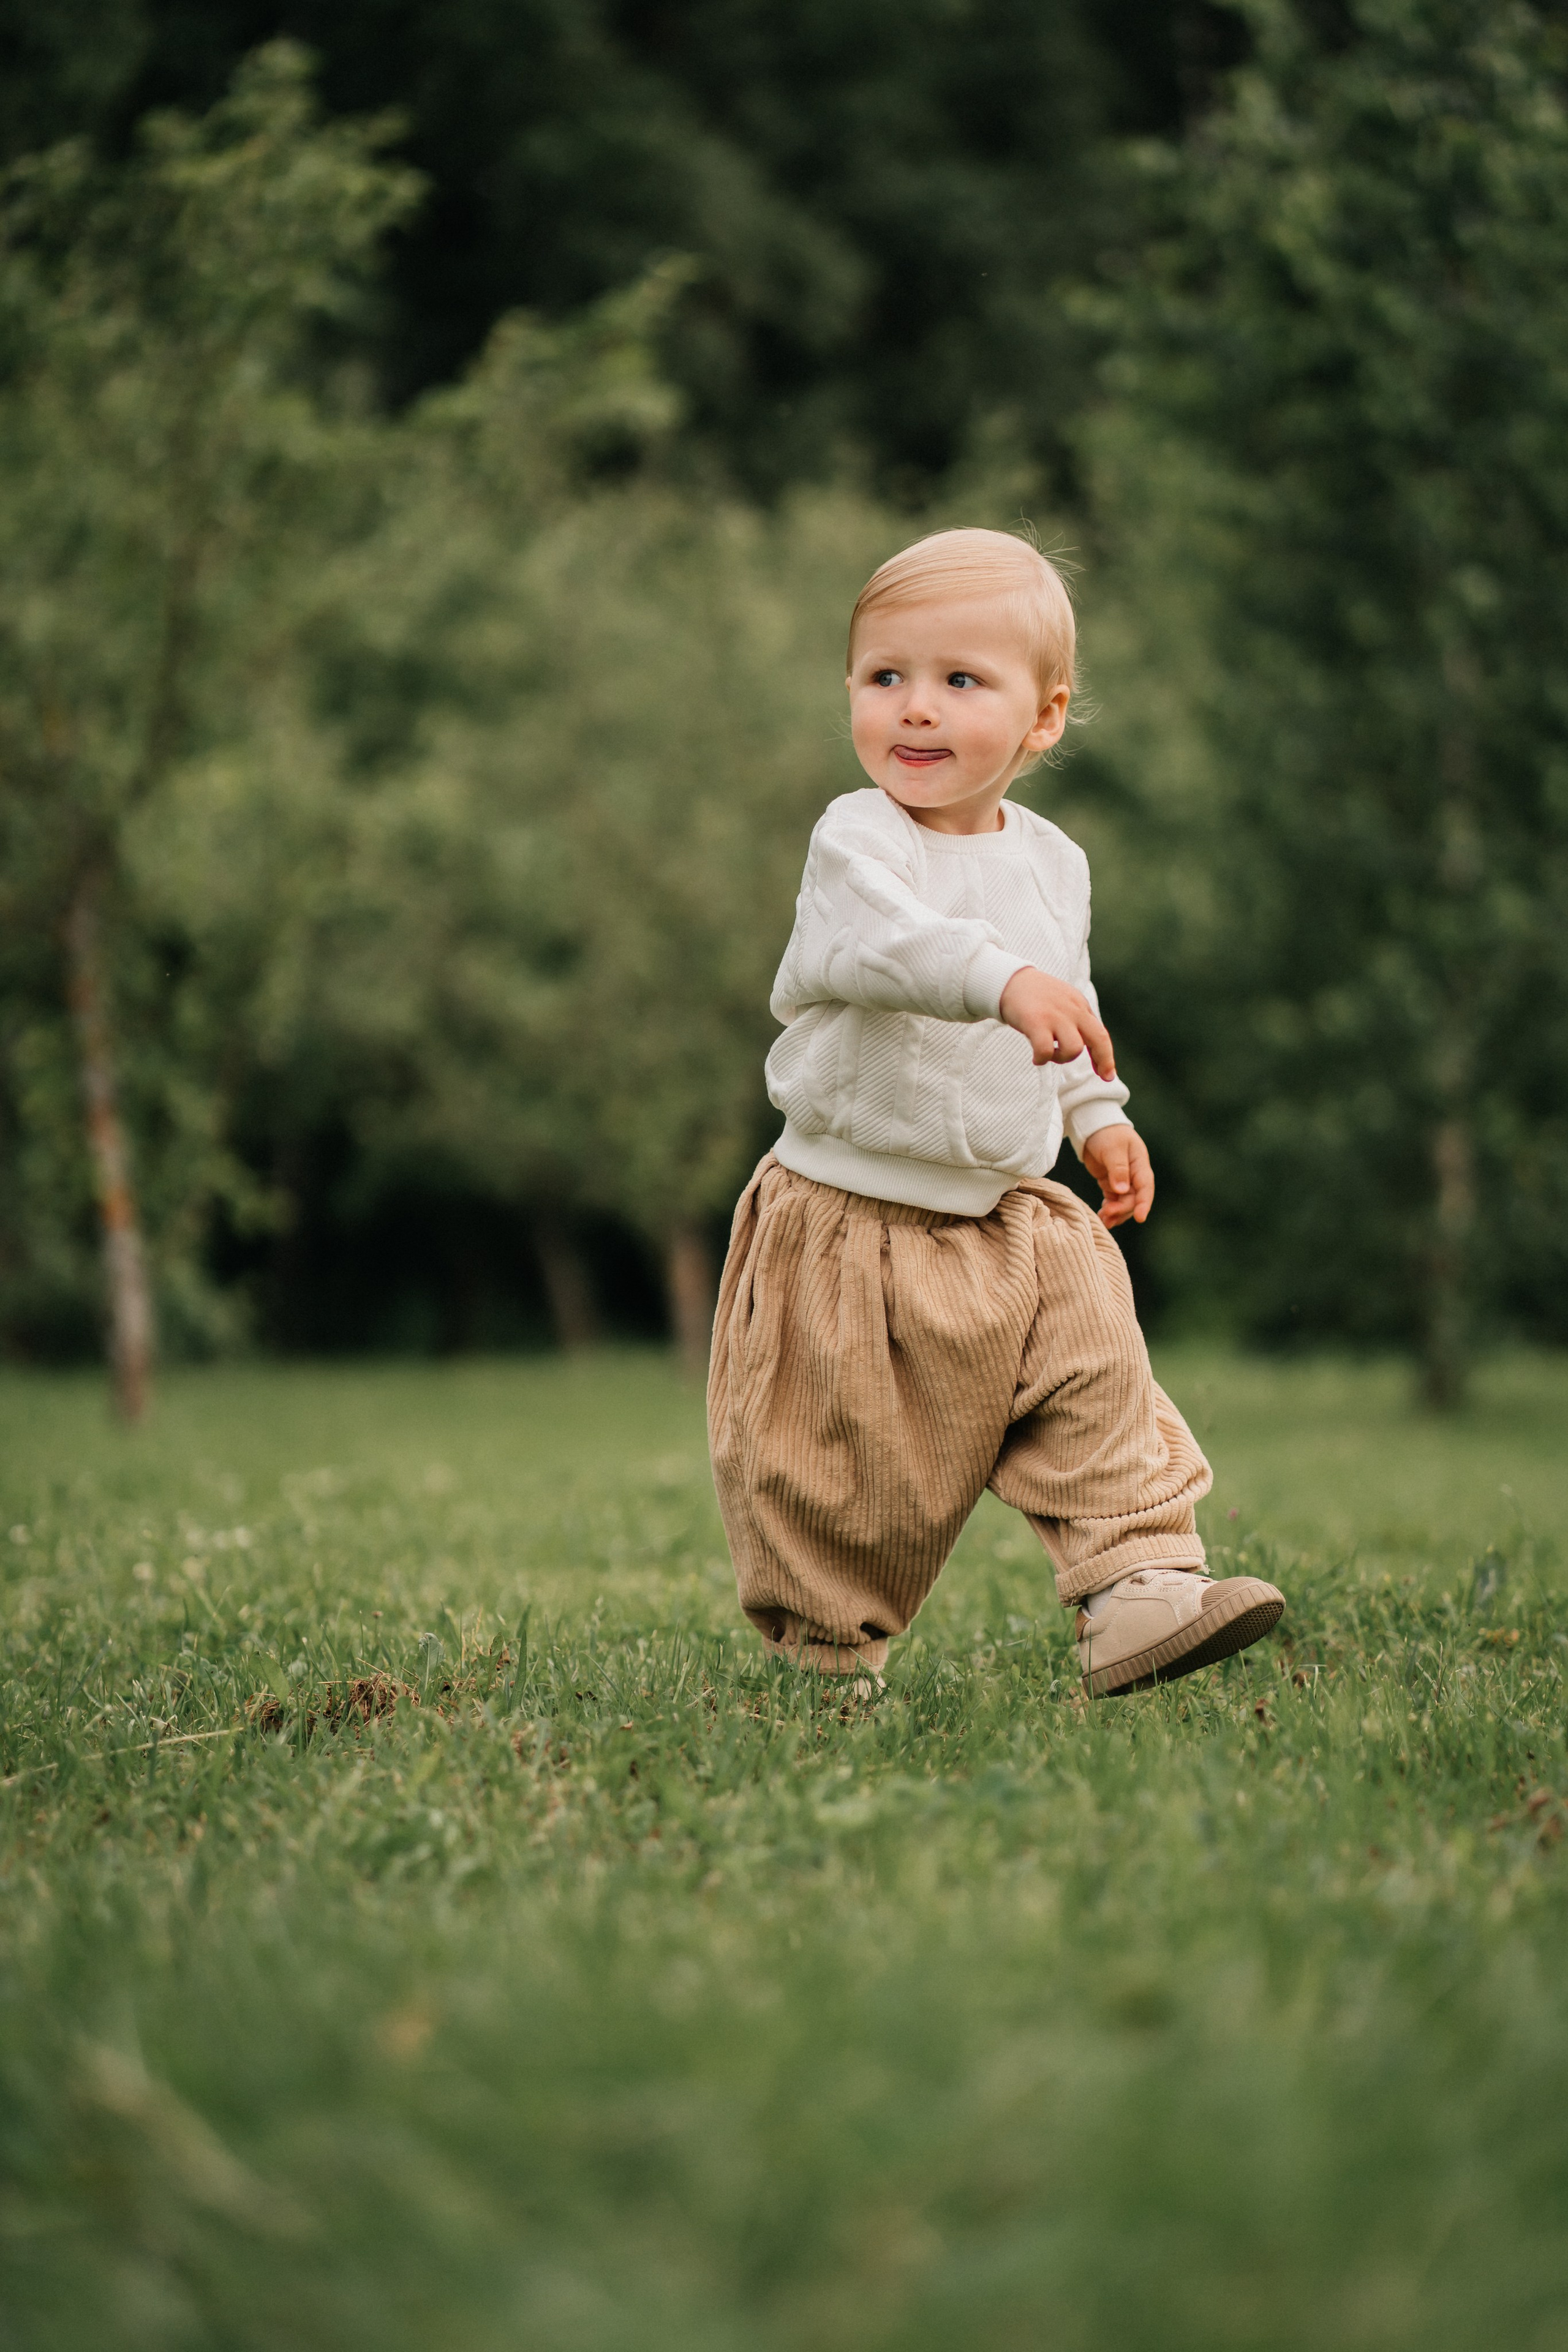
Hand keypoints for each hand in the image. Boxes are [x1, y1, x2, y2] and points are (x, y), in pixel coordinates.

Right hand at [999, 966, 1115, 1080]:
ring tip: (1049, 1054)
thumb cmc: (1037, 997)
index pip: (1100, 1034)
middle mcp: (1072, 1010)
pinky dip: (1042, 1059)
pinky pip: (1046, 1050)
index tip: (1107, 1074)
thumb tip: (1087, 1046)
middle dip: (1104, 1060)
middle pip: (1099, 1038)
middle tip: (1103, 1076)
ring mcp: (1055, 1016)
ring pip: (1074, 1049)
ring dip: (1062, 1058)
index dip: (1106, 1057)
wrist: (1011, 980)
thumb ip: (1077, 1020)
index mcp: (1080, 1006)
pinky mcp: (1036, 1022)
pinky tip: (1036, 1058)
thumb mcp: (1065, 1003)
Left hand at [1081, 1124, 1153, 1228]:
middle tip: (1106, 1215)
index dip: (1143, 1203)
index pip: (1145, 1188)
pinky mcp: (1111, 1184)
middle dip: (1122, 1209)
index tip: (1140, 1218)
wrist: (1094, 1127)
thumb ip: (1118, 1168)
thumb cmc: (1107, 1133)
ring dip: (1115, 1213)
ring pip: (1124, 1203)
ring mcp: (1123, 1181)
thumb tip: (1122, 1189)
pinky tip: (1101, 1217)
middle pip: (1133, 1199)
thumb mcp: (1113, 1148)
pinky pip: (1113, 1201)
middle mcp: (1134, 1175)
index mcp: (1140, 1164)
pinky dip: (1109, 1209)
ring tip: (1103, 1221)